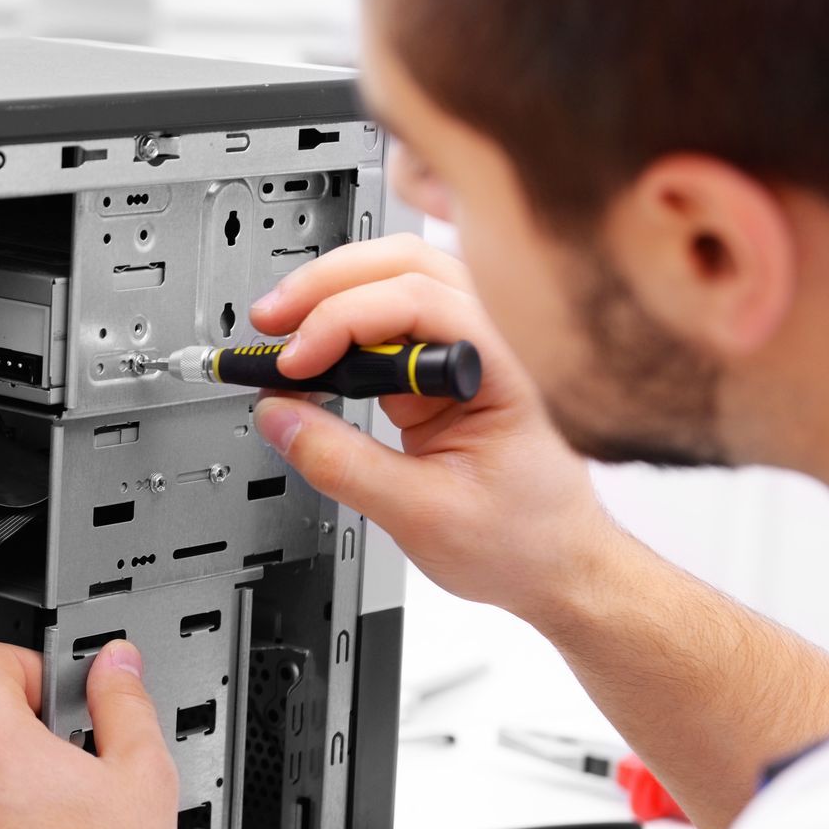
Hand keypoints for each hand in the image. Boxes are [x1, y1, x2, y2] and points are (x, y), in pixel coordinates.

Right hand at [248, 235, 614, 621]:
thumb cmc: (523, 540)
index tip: (291, 364)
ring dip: (333, 293)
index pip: (415, 304)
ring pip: (398, 276)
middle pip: (406, 264)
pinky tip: (313, 350)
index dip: (340, 323)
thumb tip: (279, 416)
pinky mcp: (443, 364)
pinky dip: (343, 322)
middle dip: (327, 285)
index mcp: (510, 367)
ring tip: (282, 330)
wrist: (557, 564)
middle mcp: (498, 340)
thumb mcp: (420, 513)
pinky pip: (390, 317)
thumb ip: (341, 464)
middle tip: (271, 323)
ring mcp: (471, 347)